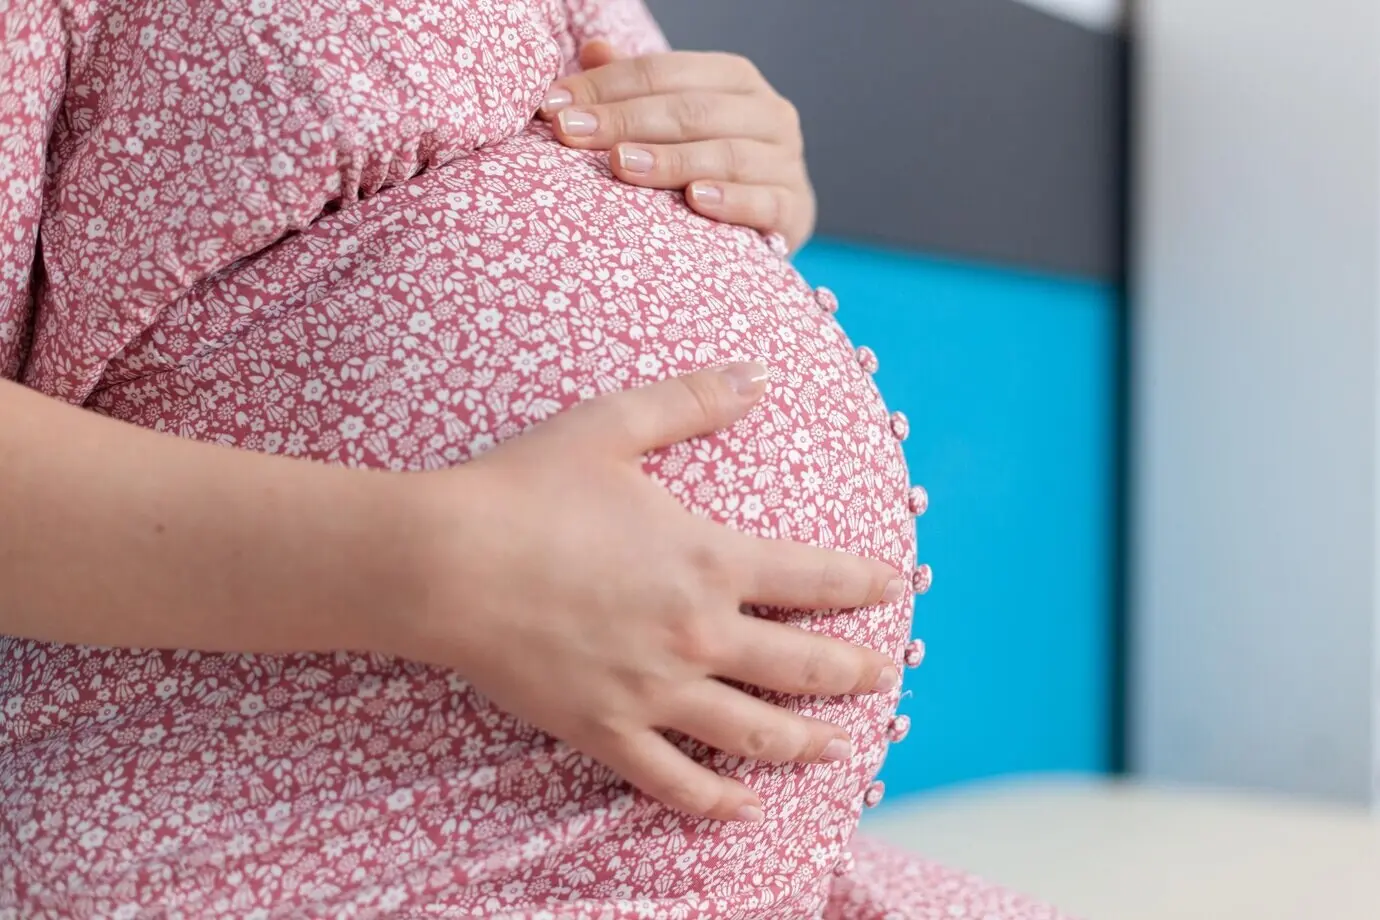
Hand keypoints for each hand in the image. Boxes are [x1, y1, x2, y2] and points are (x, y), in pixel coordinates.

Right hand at [391, 364, 901, 822]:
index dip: (862, 583)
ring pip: (754, 733)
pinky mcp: (605, 730)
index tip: (893, 586)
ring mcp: (654, 692)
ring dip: (806, 742)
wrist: (445, 562)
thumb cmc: (524, 489)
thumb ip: (693, 401)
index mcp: (708, 560)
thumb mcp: (613, 426)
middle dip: (852, 670)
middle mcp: (697, 635)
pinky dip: (716, 802)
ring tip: (840, 749)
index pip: (814, 577)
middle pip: (801, 664)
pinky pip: (674, 782)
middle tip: (881, 674)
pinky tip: (746, 810)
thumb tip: (760, 373)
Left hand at [541, 43, 816, 251]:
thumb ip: (637, 90)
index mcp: (734, 79)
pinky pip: (764, 201)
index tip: (553, 107)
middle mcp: (768, 112)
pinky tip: (694, 200)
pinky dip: (730, 200)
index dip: (606, 86)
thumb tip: (591, 49)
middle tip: (571, 134)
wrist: (773, 220)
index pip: (664, 73)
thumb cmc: (709, 164)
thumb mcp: (675, 123)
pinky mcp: (794, 210)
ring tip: (621, 165)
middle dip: (625, 120)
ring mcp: (786, 161)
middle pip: (691, 110)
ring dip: (670, 159)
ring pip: (726, 153)